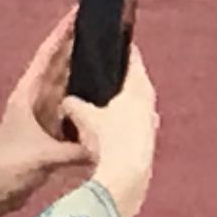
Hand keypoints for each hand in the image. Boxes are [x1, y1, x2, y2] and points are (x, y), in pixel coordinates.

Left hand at [0, 17, 86, 216]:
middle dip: (78, 43)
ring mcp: (43, 113)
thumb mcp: (45, 157)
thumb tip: (106, 145)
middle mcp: (36, 99)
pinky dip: (88, 97)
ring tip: (110, 54)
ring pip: (68, 83)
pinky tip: (106, 95)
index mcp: (28, 95)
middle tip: (103, 27)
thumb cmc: (10, 169)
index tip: (78, 12)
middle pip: (60, 64)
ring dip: (85, 69)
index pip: (48, 56)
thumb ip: (75, 149)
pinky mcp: (51, 129)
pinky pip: (74, 106)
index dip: (62, 33)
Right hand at [60, 47, 159, 216]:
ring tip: (97, 101)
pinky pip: (132, 123)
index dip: (121, 48)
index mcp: (139, 86)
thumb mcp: (83, 117)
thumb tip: (65, 102)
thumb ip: (72, 104)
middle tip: (99, 71)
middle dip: (117, 78)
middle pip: (134, 81)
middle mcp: (150, 102)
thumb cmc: (108, 139)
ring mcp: (151, 122)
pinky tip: (104, 128)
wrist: (127, 175)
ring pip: (133, 104)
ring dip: (118, 102)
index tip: (112, 41)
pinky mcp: (147, 141)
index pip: (132, 57)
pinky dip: (119, 122)